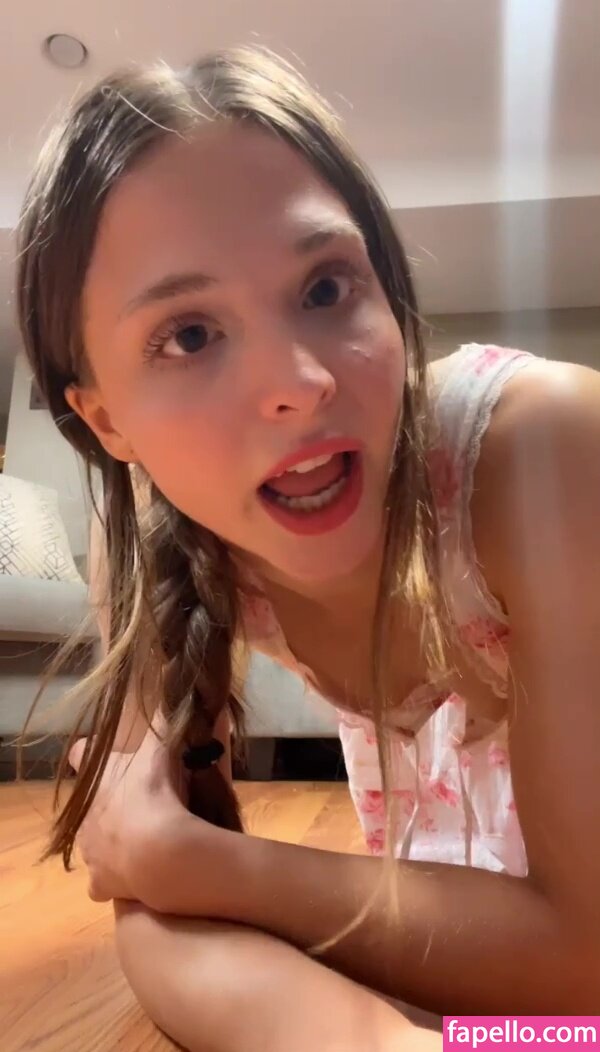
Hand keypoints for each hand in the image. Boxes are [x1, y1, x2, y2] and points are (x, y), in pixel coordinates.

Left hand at [68, 718, 188, 903]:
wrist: (157, 849)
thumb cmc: (155, 793)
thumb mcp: (162, 748)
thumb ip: (165, 721)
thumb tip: (176, 692)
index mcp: (95, 780)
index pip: (79, 755)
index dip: (90, 752)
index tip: (111, 756)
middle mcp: (83, 816)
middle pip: (88, 803)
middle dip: (109, 803)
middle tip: (142, 802)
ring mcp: (89, 852)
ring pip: (93, 844)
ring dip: (113, 840)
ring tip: (144, 839)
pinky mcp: (100, 884)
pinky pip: (103, 882)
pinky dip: (116, 879)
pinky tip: (137, 874)